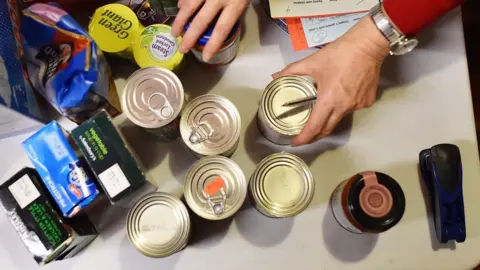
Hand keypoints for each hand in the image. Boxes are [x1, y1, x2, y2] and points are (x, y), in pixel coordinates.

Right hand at [172, 0, 249, 60]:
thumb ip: (233, 8)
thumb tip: (220, 21)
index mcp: (235, 4)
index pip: (222, 29)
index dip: (213, 44)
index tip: (206, 57)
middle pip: (201, 22)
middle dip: (190, 37)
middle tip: (182, 49)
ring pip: (189, 7)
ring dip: (180, 21)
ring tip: (174, 32)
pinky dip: (182, 2)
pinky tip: (179, 8)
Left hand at [273, 17, 390, 146]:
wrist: (368, 45)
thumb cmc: (340, 53)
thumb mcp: (312, 62)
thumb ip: (292, 71)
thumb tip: (276, 76)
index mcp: (329, 100)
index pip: (314, 127)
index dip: (304, 138)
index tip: (295, 143)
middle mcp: (344, 107)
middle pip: (327, 129)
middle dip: (314, 136)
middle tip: (304, 136)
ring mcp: (357, 106)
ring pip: (339, 118)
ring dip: (328, 118)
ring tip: (320, 111)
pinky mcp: (367, 101)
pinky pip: (351, 109)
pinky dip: (343, 106)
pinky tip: (340, 96)